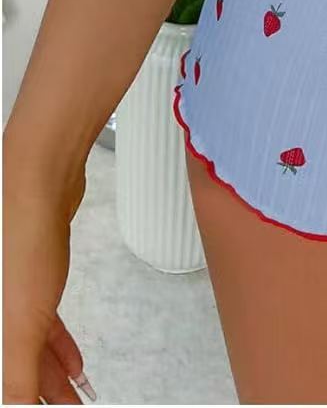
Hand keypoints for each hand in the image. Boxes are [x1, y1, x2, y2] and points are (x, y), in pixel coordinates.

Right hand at [3, 159, 92, 403]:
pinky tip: (75, 366)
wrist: (37, 184)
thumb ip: (15, 381)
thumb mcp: (18, 328)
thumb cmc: (19, 246)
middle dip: (40, 397)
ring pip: (26, 351)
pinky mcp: (25, 279)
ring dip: (51, 379)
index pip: (3, 384)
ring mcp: (4, 297)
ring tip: (77, 398)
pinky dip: (55, 348)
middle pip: (11, 370)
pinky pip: (37, 326)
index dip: (24, 402)